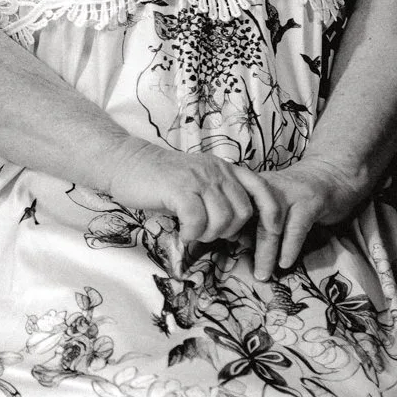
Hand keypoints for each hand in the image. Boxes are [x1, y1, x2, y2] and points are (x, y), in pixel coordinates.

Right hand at [104, 140, 257, 251]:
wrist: (125, 162)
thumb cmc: (159, 179)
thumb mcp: (197, 182)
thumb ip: (217, 197)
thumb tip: (234, 230)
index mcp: (225, 169)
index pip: (262, 189)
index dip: (272, 214)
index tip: (270, 233)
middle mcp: (216, 170)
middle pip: (243, 212)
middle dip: (228, 231)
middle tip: (206, 232)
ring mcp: (198, 178)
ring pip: (222, 219)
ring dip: (208, 234)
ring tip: (192, 232)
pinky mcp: (179, 188)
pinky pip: (197, 221)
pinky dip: (191, 233)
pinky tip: (181, 232)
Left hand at [239, 157, 364, 279]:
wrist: (333, 173)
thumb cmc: (297, 193)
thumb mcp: (272, 200)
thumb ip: (255, 215)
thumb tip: (236, 239)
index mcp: (253, 184)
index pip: (234, 207)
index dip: (228, 228)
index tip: (226, 247)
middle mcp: (268, 186)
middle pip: (249, 217)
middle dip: (245, 245)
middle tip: (243, 269)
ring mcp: (290, 193)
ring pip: (271, 225)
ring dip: (266, 252)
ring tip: (263, 273)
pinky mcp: (310, 202)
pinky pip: (296, 228)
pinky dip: (289, 247)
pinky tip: (285, 262)